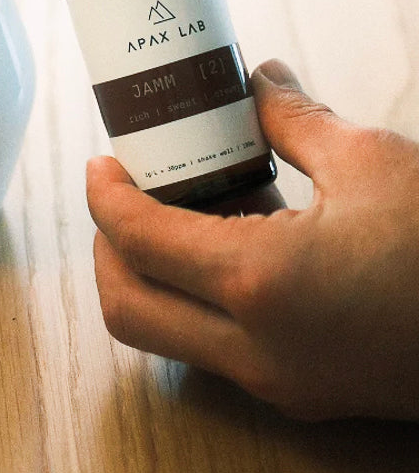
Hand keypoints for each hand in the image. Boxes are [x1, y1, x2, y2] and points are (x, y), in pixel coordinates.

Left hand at [87, 59, 418, 420]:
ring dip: (150, 276)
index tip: (101, 164)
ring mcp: (277, 382)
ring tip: (175, 211)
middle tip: (123, 194)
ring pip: (168, 336)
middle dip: (107, 247)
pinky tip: (233, 244)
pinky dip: (197, 299)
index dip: (104, 196)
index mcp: (259, 283)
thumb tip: (256, 80)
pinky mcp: (301, 392)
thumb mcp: (371, 160)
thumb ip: (293, 118)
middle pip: (127, 308)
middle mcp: (255, 348)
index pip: (137, 240)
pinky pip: (216, 348)